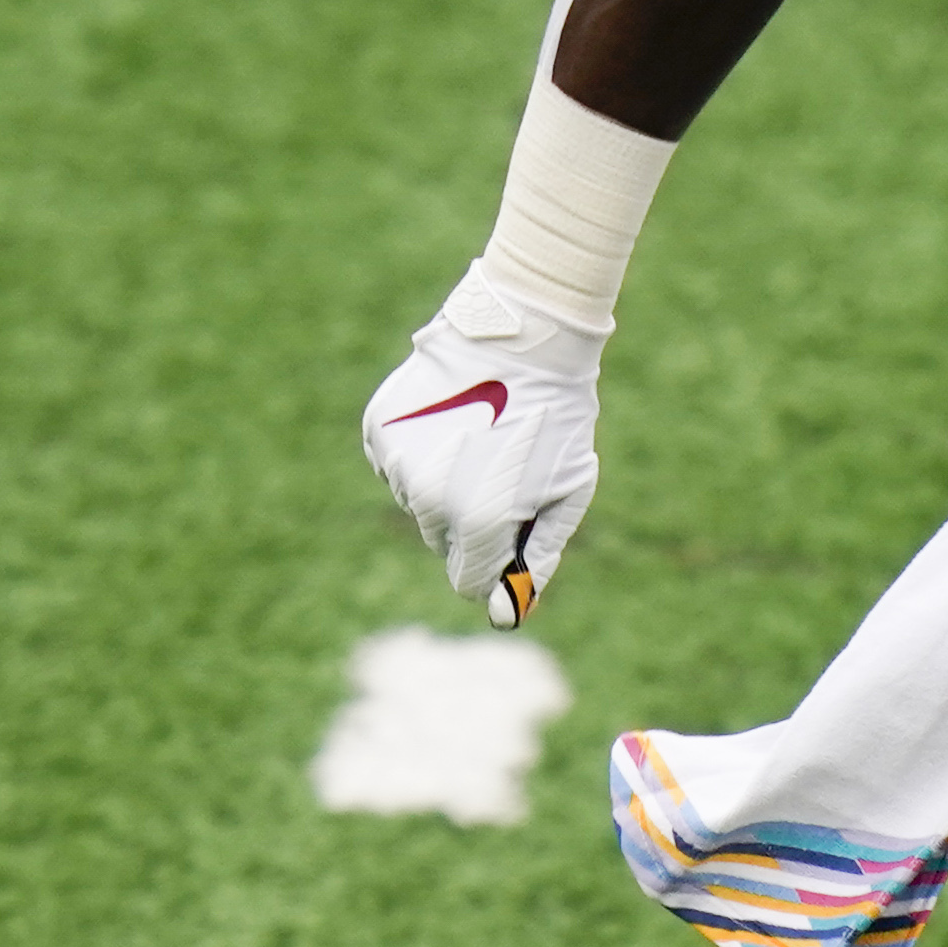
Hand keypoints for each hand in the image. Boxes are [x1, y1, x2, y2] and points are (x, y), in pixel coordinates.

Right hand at [360, 270, 603, 629]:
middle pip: (442, 542)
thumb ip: (538, 556)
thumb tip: (509, 613)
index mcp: (481, 521)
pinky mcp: (379, 429)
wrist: (522, 333)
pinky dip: (418, 454)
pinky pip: (396, 465)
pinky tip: (450, 421)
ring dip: (444, 485)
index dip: (490, 568)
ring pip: (419, 502)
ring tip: (478, 438)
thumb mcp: (567, 490)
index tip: (506, 543)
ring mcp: (399, 462)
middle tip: (501, 473)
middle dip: (469, 523)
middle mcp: (432, 499)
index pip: (467, 582)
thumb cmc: (555, 416)